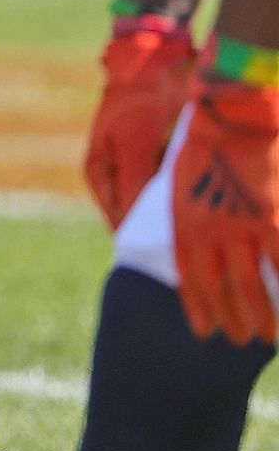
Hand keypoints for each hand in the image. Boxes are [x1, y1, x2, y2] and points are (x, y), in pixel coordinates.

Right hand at [85, 17, 194, 228]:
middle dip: (163, 222)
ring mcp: (142, 161)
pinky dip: (187, 185)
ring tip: (201, 213)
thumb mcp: (134, 148)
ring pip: (160, 198)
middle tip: (190, 235)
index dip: (142, 236)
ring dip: (177, 203)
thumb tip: (138, 229)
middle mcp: (118, 171)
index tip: (171, 250)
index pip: (119, 221)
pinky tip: (206, 189)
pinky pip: (176, 180)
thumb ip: (134, 188)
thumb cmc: (138, 103)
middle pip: (140, 210)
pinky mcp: (164, 152)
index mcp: (99, 172)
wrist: (160, 59)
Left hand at [173, 76, 278, 345]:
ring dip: (264, 317)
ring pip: (255, 286)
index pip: (190, 279)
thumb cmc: (206, 138)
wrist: (232, 110)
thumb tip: (193, 241)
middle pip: (222, 290)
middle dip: (233, 320)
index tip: (206, 331)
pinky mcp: (274, 217)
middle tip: (240, 340)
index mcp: (185, 222)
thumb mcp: (180, 180)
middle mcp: (212, 231)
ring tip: (269, 338)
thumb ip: (189, 215)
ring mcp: (245, 226)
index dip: (199, 309)